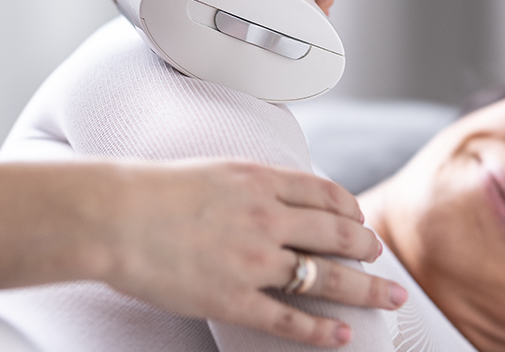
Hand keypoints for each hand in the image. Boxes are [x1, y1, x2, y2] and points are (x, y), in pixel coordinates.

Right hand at [99, 159, 406, 347]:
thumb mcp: (214, 169)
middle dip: (369, 250)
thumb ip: (250, 183)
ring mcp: (254, 262)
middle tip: (383, 259)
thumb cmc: (152, 191)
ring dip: (367, 289)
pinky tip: (343, 336)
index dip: (351, 210)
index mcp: (262, 181)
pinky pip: (290, 320)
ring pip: (328, 278)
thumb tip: (274, 194)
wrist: (114, 216)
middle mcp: (268, 219)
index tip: (360, 221)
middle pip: (340, 235)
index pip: (327, 194)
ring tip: (390, 298)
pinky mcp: (234, 299)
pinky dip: (322, 331)